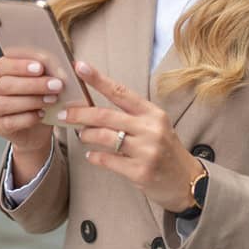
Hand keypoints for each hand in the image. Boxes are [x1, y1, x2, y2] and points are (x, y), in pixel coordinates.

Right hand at [0, 56, 63, 152]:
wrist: (38, 128)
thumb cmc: (41, 99)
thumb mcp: (46, 82)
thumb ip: (49, 72)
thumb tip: (66, 65)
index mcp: (4, 73)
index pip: (2, 65)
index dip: (19, 65)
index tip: (40, 67)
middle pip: (5, 84)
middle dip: (32, 84)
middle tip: (55, 85)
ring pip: (5, 103)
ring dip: (32, 101)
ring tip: (52, 100)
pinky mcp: (0, 126)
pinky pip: (10, 122)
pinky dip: (28, 118)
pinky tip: (42, 114)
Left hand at [63, 60, 201, 212]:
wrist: (186, 181)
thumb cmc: (164, 150)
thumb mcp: (153, 126)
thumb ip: (128, 116)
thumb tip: (90, 108)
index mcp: (152, 113)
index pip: (120, 92)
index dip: (97, 79)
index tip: (79, 66)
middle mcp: (150, 129)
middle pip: (105, 115)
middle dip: (79, 113)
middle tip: (63, 113)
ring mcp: (146, 151)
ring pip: (104, 137)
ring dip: (87, 135)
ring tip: (82, 135)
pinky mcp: (140, 171)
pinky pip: (107, 160)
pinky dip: (94, 156)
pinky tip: (92, 155)